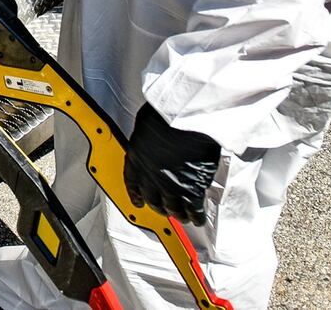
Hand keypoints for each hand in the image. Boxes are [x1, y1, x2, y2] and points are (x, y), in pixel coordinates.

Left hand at [123, 104, 221, 224]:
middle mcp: (150, 176)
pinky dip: (196, 216)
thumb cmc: (164, 114)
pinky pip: (194, 210)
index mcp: (136, 159)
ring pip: (173, 209)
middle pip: (153, 201)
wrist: (181, 120)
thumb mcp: (145, 123)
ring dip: (179, 214)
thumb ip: (147, 138)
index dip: (136, 194)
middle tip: (166, 208)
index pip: (132, 183)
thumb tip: (153, 139)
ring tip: (184, 215)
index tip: (138, 200)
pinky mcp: (191, 190)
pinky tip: (198, 217)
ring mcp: (171, 186)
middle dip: (160, 206)